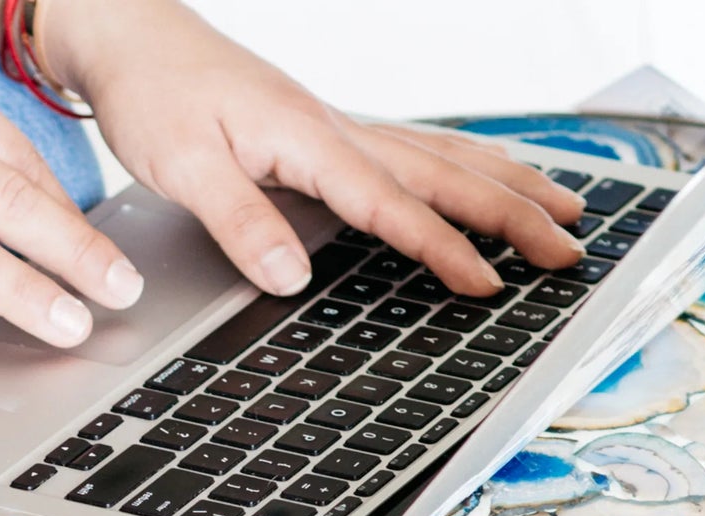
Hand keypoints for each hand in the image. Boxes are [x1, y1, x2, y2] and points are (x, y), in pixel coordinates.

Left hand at [42, 0, 585, 296]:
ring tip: (567, 211)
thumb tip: (290, 278)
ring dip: (510, 185)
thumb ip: (239, 223)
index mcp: (308, 139)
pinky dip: (472, 166)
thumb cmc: (155, 96)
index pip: (391, 206)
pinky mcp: (335, 134)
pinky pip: (423, 150)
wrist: (134, 39)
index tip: (487, 287)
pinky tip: (495, 180)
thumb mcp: (182, 167)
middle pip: (446, 174)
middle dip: (514, 215)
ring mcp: (344, 130)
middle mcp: (339, 129)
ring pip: (447, 155)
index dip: (442, 249)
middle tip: (571, 251)